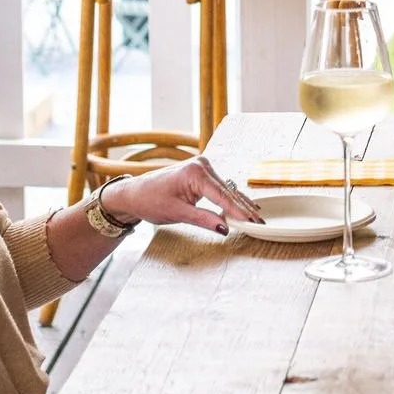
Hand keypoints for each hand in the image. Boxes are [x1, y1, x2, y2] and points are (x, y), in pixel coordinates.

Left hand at [101, 157, 265, 236]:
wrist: (134, 194)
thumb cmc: (150, 201)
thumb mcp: (177, 213)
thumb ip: (203, 219)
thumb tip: (225, 228)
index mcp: (195, 172)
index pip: (222, 195)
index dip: (238, 210)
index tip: (251, 221)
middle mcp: (202, 165)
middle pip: (228, 190)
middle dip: (243, 207)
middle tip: (259, 222)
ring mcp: (203, 167)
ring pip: (226, 189)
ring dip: (239, 203)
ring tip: (255, 217)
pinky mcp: (202, 173)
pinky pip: (220, 187)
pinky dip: (230, 199)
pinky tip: (242, 207)